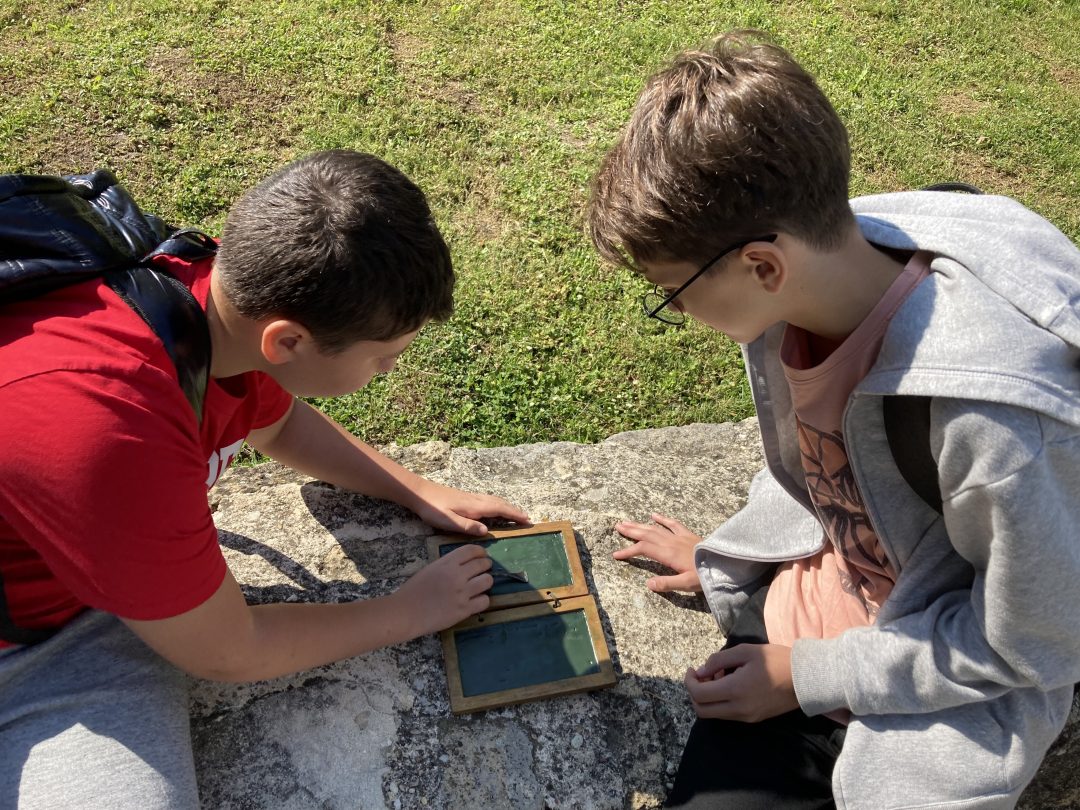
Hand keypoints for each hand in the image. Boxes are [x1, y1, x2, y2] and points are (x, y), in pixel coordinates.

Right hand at [394, 544, 492, 636]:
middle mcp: (457, 575)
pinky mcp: (464, 610)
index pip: (472, 550)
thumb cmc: (414, 590)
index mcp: (447, 562)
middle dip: (486, 566)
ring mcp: (462, 593)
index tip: (483, 556)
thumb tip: (466, 564)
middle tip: (483, 570)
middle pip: (483, 564)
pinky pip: (484, 601)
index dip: (481, 552)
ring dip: (485, 582)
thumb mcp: (431, 568)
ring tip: (480, 586)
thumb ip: (448, 565)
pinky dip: (482, 600)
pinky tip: (476, 601)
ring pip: (487, 581)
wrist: (406, 612)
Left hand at [410, 480, 529, 535]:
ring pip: (495, 500)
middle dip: (515, 510)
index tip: (527, 520)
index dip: (514, 514)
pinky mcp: (466, 497)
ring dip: (507, 506)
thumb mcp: (449, 521)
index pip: (500, 509)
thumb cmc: (433, 509)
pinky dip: (498, 504)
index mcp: (475, 506)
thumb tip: (487, 531)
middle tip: (527, 519)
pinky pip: (489, 500)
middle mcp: (476, 499)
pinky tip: (496, 509)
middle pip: (500, 503)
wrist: (420, 493)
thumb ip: (468, 526)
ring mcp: (472, 497)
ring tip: (516, 514)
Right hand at [613, 513, 701, 591]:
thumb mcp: (686, 584)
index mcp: (668, 554)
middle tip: (617, 527)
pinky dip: (662, 518)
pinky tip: (654, 514)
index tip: (616, 555)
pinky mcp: (688, 534)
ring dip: (641, 525)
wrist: (725, 563)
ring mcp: (680, 537)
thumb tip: (647, 584)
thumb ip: (667, 583)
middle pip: (647, 534)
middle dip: (631, 531)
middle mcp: (671, 542)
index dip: (628, 551)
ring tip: (627, 522)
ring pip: (656, 528)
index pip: (643, 550)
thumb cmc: (706, 576)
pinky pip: (673, 524)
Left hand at [685, 643, 798, 722]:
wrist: (806, 679)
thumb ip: (719, 660)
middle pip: (701, 710)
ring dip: (708, 698)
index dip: (689, 681)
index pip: (699, 694)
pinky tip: (730, 685)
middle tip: (701, 675)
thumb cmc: (776, 660)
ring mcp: (746, 717)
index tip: (692, 669)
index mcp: (735, 690)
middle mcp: (738, 709)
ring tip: (718, 677)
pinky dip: (720, 702)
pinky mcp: (753, 719)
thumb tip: (701, 671)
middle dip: (695, 692)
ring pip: (713, 714)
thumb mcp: (746, 651)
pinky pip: (727, 715)